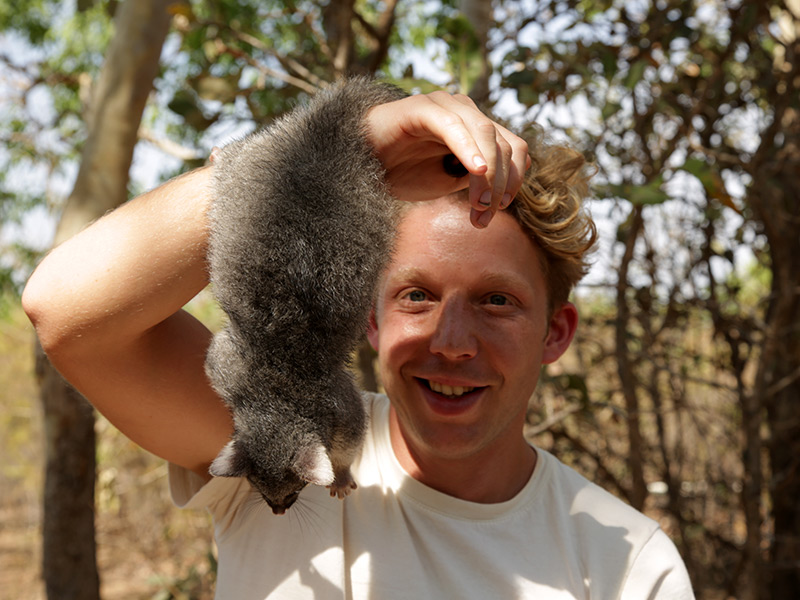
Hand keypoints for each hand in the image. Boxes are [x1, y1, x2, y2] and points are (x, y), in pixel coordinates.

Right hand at [365, 91, 530, 227]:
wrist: (355, 167)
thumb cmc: (402, 174)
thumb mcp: (449, 181)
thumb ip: (479, 178)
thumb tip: (512, 182)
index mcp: (476, 128)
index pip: (514, 149)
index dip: (514, 181)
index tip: (497, 211)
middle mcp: (465, 111)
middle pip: (505, 145)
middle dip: (501, 185)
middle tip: (484, 215)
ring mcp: (444, 105)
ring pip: (486, 135)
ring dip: (488, 174)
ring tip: (479, 204)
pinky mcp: (421, 107)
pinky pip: (453, 125)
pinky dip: (468, 148)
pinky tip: (476, 170)